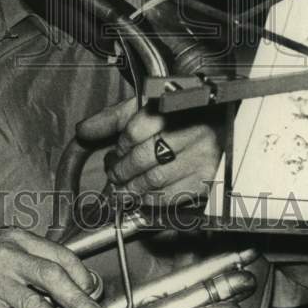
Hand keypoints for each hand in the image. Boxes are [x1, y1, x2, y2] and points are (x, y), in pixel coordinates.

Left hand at [76, 97, 221, 206]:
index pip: (134, 131)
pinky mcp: (208, 179)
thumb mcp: (148, 107)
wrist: (225, 125)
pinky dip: (152, 200)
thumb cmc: (181, 115)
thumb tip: (82, 130)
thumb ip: (114, 118)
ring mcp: (202, 157)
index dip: (119, 147)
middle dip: (121, 171)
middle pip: (143, 157)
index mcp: (174, 107)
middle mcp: (191, 131)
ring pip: (156, 179)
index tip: (115, 153)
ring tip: (123, 188)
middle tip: (114, 175)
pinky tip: (143, 197)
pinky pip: (174, 196)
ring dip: (132, 188)